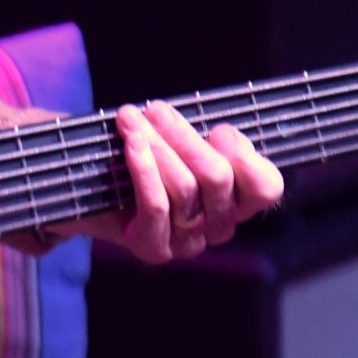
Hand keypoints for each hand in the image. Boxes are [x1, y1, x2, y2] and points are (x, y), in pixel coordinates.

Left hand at [65, 101, 282, 261]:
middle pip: (217, 177)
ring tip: (129, 118)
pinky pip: (157, 207)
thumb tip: (221, 133)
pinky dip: (144, 169)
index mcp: (238, 200)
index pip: (266, 187)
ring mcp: (189, 241)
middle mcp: (220, 225)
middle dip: (184, 135)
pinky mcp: (155, 248)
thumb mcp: (181, 140)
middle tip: (155, 109)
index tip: (216, 128)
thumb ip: (205, 135)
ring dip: (156, 144)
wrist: (91, 190)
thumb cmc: (145, 155)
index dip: (245, 156)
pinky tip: (131, 143)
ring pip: (185, 188)